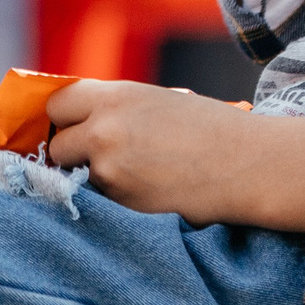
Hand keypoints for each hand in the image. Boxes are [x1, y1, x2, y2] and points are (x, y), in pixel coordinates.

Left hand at [46, 80, 304, 232]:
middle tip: (100, 156)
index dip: (63, 117)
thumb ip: (116, 108)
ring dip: (94, 179)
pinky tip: (146, 193)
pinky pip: (102, 203)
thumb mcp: (159, 100)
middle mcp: (104, 132)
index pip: (55, 104)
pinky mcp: (122, 207)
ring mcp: (110, 173)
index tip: (71, 126)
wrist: (249, 164)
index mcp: (116, 97)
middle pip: (58, 145)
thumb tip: (78, 123)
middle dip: (73, 153)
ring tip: (135, 176)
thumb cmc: (211, 128)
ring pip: (77, 179)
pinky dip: (115, 201)